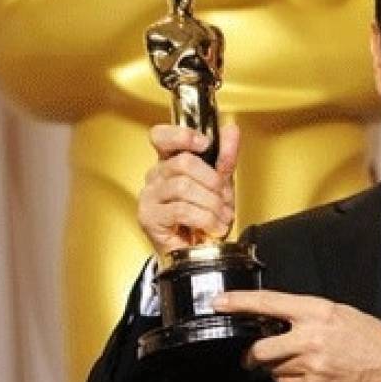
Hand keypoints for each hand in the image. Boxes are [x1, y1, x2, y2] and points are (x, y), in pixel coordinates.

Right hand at [138, 124, 239, 257]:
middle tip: (224, 197)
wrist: (198, 251)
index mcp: (170, 162)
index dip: (182, 135)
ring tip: (221, 216)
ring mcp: (150, 196)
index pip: (161, 137)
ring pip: (184, 187)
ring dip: (212, 203)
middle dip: (213, 181)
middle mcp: (156, 176)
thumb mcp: (221, 183)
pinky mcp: (149, 218)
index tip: (205, 143)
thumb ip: (225, 156)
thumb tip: (231, 130)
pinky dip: (204, 219)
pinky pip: (181, 210)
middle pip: (183, 162)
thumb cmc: (204, 216)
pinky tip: (212, 227)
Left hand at [214, 291, 380, 381]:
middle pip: (261, 350)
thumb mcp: (339, 313)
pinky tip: (310, 375)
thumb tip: (277, 318)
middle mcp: (311, 337)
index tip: (219, 302)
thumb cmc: (369, 337)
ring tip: (301, 363)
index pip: (268, 303)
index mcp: (317, 311)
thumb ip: (307, 315)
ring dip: (278, 369)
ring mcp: (312, 365)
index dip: (239, 302)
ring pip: (274, 372)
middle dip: (253, 356)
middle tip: (253, 356)